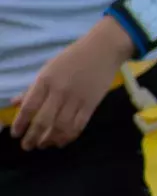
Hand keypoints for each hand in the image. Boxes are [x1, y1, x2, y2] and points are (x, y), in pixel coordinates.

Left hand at [10, 16, 133, 149]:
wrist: (103, 49)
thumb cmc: (73, 57)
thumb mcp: (48, 68)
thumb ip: (32, 88)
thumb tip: (14, 103)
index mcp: (45, 80)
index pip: (29, 107)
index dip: (20, 124)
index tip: (15, 134)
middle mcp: (59, 91)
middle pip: (44, 121)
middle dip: (33, 137)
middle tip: (28, 146)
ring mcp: (77, 98)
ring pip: (61, 126)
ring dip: (50, 139)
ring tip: (44, 145)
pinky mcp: (92, 104)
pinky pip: (79, 125)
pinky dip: (69, 136)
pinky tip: (62, 141)